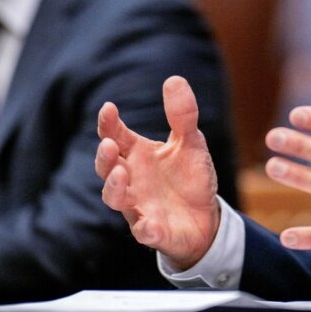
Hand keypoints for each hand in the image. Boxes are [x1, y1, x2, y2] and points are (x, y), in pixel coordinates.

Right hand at [96, 76, 220, 269]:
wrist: (206, 218)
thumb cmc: (190, 177)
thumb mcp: (191, 142)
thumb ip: (182, 115)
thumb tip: (174, 79)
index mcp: (137, 154)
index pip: (115, 136)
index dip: (108, 123)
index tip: (108, 108)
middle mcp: (131, 179)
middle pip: (106, 167)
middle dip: (104, 157)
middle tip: (108, 145)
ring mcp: (138, 206)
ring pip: (115, 199)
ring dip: (114, 188)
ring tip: (120, 175)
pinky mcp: (153, 231)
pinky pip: (144, 232)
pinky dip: (145, 228)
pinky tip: (148, 223)